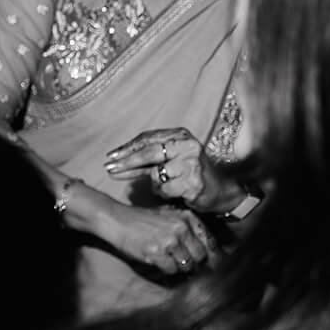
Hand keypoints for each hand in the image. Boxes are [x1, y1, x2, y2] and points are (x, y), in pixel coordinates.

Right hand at [89, 191, 216, 275]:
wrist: (115, 220)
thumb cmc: (141, 219)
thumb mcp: (167, 215)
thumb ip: (186, 227)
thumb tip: (207, 248)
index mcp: (186, 217)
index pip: (209, 241)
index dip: (208, 253)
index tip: (202, 259)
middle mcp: (181, 228)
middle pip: (200, 256)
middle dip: (192, 261)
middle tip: (181, 261)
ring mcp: (169, 240)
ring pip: (186, 265)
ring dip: (178, 267)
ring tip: (166, 260)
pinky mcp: (157, 252)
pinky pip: (171, 270)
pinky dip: (165, 269)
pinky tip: (156, 261)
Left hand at [104, 128, 244, 212]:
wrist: (221, 192)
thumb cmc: (191, 173)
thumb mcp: (172, 157)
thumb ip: (149, 156)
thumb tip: (116, 159)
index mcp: (181, 135)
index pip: (147, 139)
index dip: (127, 148)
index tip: (111, 156)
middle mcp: (187, 146)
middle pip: (147, 153)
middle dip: (125, 162)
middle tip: (108, 169)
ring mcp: (191, 164)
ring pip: (154, 175)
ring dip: (153, 184)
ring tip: (166, 185)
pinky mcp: (193, 183)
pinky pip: (163, 190)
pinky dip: (163, 193)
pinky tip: (174, 192)